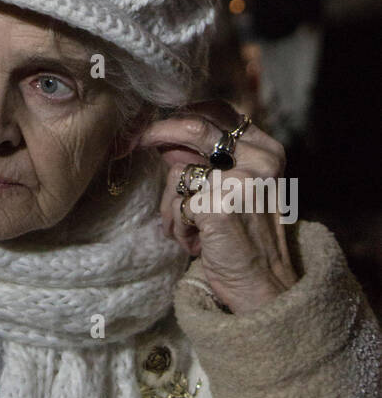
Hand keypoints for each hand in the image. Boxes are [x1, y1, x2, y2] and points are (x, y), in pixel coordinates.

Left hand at [137, 101, 296, 315]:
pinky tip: (195, 243)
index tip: (151, 124)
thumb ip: (204, 157)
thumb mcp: (232, 186)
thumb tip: (160, 132)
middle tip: (129, 142)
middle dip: (154, 133)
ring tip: (191, 228)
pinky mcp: (219, 207)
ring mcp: (241, 182)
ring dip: (172, 204)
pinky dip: (177, 225)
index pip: (216, 111)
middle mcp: (260, 160)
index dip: (179, 114)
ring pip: (178, 172)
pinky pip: (176, 203)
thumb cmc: (242, 235)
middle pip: (193, 127)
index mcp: (267, 149)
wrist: (262, 285)